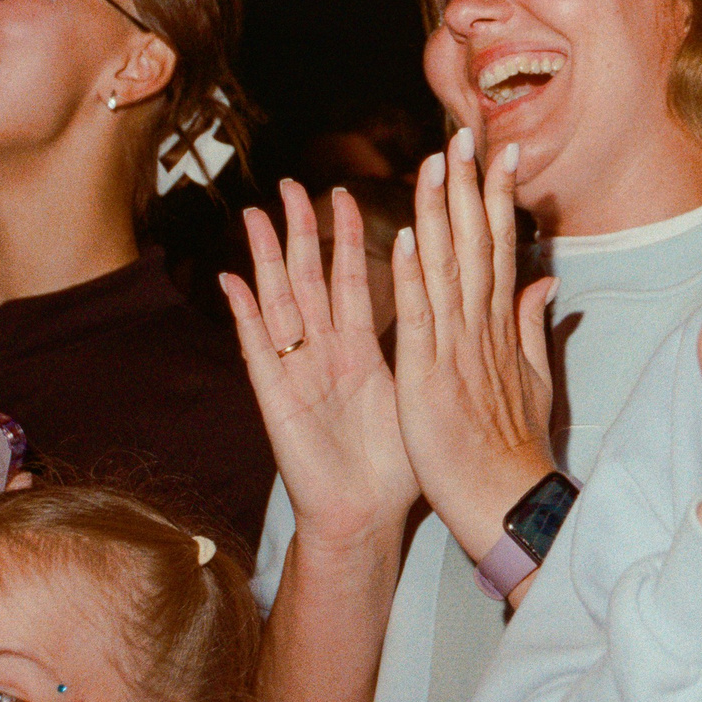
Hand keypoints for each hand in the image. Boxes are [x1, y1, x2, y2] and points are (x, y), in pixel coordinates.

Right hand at [222, 180, 417, 553]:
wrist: (366, 517)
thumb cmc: (395, 464)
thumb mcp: (420, 393)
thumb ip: (433, 348)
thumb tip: (469, 310)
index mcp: (361, 349)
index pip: (352, 280)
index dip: (345, 238)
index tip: (343, 193)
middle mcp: (325, 353)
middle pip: (308, 279)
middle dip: (298, 232)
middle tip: (289, 185)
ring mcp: (297, 372)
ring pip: (279, 303)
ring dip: (266, 260)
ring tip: (256, 216)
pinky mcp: (277, 399)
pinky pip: (258, 350)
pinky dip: (244, 316)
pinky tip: (231, 282)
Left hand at [390, 127, 558, 569]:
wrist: (506, 498)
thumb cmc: (515, 445)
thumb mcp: (533, 377)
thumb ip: (531, 323)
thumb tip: (545, 279)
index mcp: (501, 324)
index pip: (499, 246)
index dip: (497, 197)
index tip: (499, 152)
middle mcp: (481, 325)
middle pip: (475, 243)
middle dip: (469, 186)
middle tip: (464, 134)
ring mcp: (455, 347)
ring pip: (445, 268)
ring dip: (438, 215)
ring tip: (435, 165)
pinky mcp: (427, 375)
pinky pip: (418, 318)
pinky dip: (412, 279)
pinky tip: (405, 240)